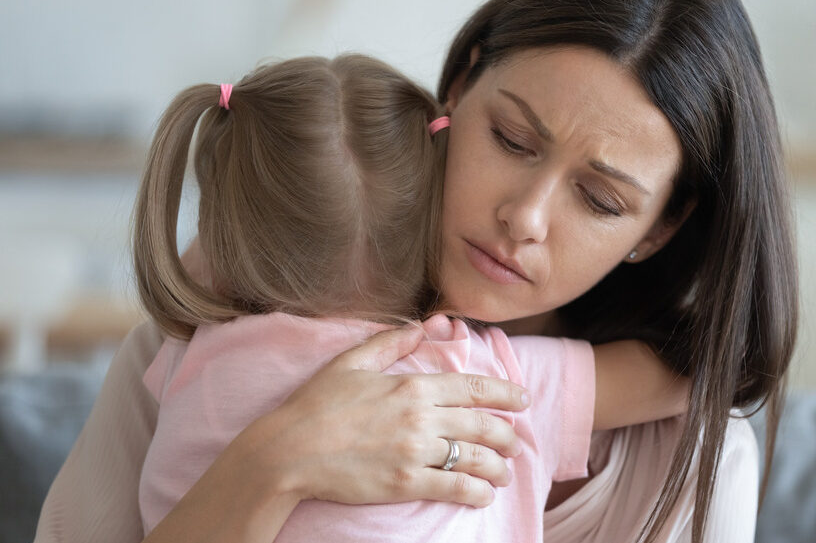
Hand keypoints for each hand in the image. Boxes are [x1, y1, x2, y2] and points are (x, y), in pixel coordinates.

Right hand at [248, 324, 530, 508]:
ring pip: (474, 458)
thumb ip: (392, 342)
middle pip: (483, 424)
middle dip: (508, 434)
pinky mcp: (404, 483)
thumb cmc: (315, 404)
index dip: (505, 393)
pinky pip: (453, 488)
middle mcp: (421, 417)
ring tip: (504, 473)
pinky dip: (475, 492)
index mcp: (412, 385)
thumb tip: (422, 326)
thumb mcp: (351, 361)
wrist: (287, 451)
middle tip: (516, 442)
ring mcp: (414, 451)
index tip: (522, 399)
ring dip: (498, 467)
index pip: (474, 387)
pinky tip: (483, 495)